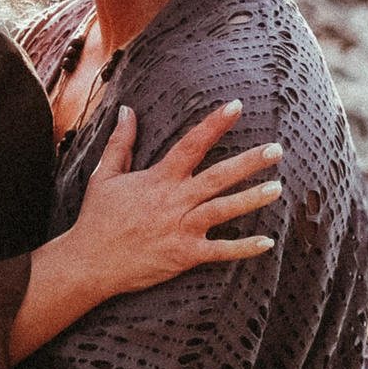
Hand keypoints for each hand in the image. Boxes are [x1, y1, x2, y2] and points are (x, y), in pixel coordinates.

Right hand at [63, 101, 282, 297]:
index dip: (215, 124)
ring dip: (252, 199)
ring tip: (277, 188)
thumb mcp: (104, 175)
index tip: (236, 106)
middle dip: (249, 161)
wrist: (90, 262)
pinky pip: (220, 251)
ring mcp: (182, 229)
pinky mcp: (184, 255)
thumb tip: (127, 110)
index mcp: (159, 179)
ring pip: (224, 209)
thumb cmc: (97, 218)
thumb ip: (121, 142)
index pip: (192, 144)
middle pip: (218, 176)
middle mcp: (175, 200)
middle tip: (276, 149)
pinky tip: (267, 242)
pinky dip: (243, 248)